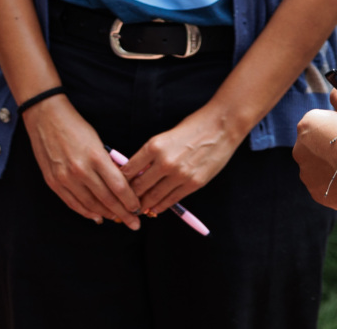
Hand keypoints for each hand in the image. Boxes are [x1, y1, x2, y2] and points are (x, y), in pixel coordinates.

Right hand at [22, 97, 141, 228]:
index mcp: (96, 157)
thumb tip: (124, 183)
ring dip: (106, 214)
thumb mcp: (98, 142)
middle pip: (107, 199)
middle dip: (123, 214)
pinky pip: (73, 203)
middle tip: (134, 224)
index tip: (138, 208)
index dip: (130, 201)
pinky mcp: (54, 182)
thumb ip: (109, 163)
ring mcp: (65, 178)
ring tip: (117, 219)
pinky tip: (96, 217)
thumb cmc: (75, 127)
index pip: (119, 186)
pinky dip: (86, 212)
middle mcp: (81, 170)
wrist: (45, 117)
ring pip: (91, 205)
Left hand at [123, 106, 241, 215]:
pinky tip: (155, 209)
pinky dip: (161, 206)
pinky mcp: (193, 183)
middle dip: (129, 197)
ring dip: (144, 204)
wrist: (221, 127)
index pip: (129, 169)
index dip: (120, 181)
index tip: (115, 187)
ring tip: (137, 209)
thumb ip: (151, 154)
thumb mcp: (165, 137)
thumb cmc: (193, 127)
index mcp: (154, 146)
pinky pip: (172, 199)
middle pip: (139, 186)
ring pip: (154, 196)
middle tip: (123, 203)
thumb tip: (137, 171)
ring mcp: (179, 174)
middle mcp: (164, 162)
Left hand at [294, 84, 336, 211]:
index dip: (335, 126)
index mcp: (306, 124)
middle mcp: (299, 148)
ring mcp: (305, 172)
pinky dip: (332, 183)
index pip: (318, 122)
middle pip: (315, 145)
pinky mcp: (314, 191)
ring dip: (330, 166)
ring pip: (318, 166)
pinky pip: (323, 185)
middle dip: (329, 147)